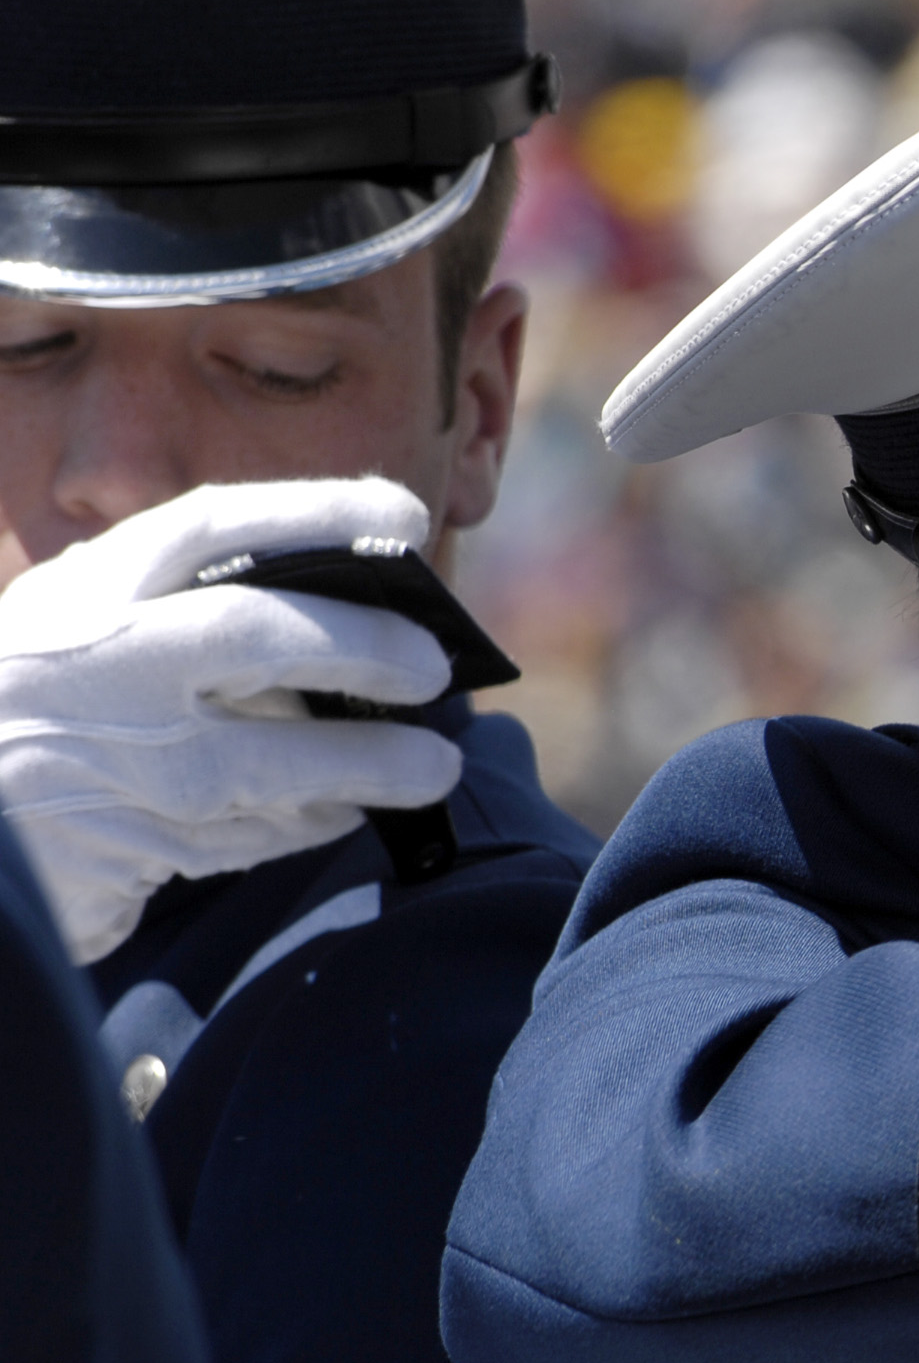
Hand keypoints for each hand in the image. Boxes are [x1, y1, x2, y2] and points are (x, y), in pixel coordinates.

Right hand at [0, 479, 461, 960]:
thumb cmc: (24, 718)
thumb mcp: (68, 636)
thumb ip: (167, 611)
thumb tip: (337, 603)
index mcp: (83, 598)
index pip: (212, 528)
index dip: (318, 510)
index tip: (404, 512)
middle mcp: (97, 668)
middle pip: (258, 632)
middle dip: (365, 642)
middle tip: (434, 667)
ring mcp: (112, 765)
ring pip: (274, 761)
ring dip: (372, 764)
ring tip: (431, 767)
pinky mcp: (127, 853)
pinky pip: (252, 838)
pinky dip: (311, 823)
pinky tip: (344, 811)